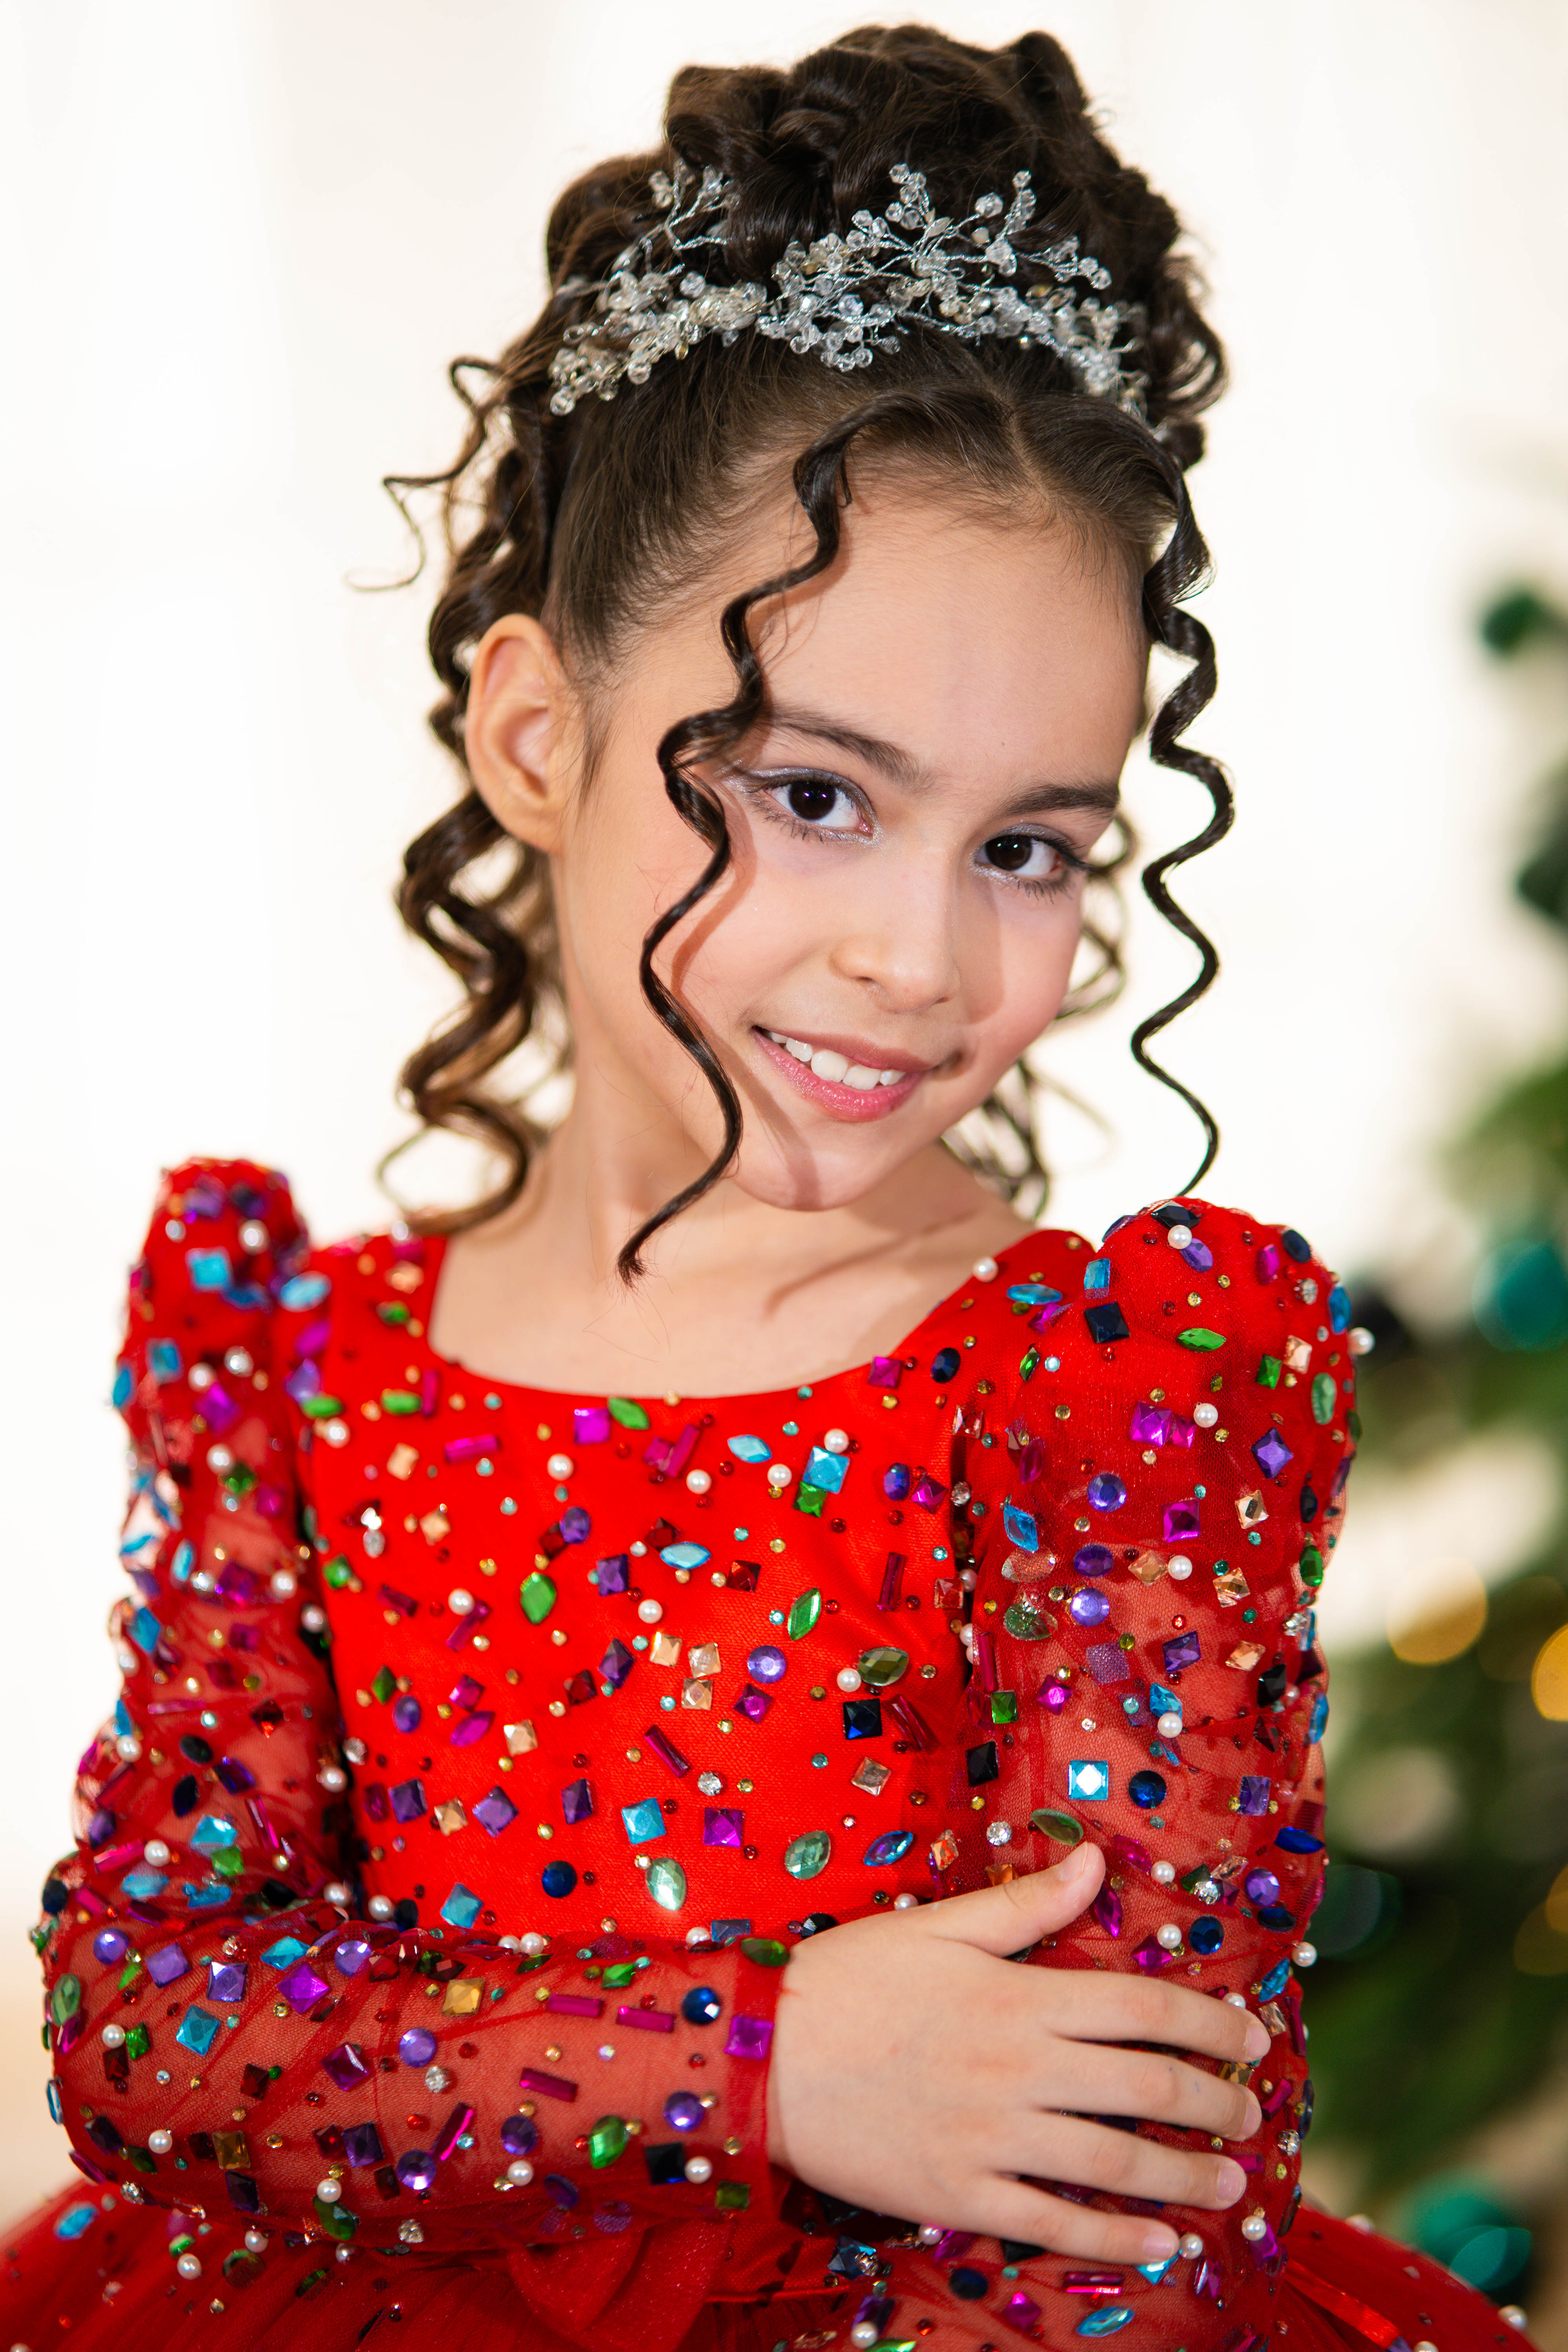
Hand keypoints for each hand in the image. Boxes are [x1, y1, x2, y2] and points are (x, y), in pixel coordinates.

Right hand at [766, 1842, 1268, 2266]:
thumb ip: (1027, 1903)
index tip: (1251, 2038)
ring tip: (1230, 2183)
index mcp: (1021, 1996)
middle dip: (1215, 2102)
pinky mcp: (962, 2192)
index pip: (1145, 2007)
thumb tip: (1097, 1862)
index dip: (1210, 2023)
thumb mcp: (939, 1925)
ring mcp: (994, 2137)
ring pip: (1116, 2161)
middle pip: (1148, 2087)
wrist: (764, 2055)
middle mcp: (1021, 2068)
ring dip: (1187, 2175)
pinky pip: (1056, 2222)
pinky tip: (1160, 2244)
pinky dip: (1116, 2238)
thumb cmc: (850, 1980)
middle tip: (1252, 2114)